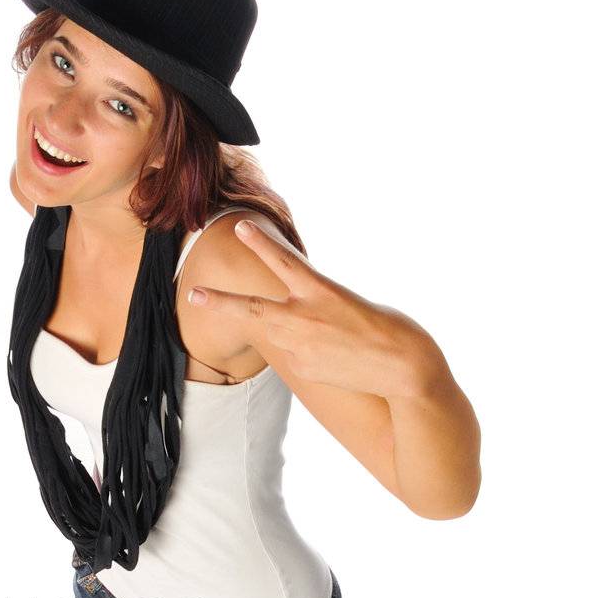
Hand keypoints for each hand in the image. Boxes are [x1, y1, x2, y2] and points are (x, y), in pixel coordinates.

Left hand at [187, 219, 441, 399]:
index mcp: (322, 290)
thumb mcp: (349, 306)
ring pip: (276, 333)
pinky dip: (308, 352)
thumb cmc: (389, 331)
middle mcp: (304, 317)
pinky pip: (295, 355)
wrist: (404, 370)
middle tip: (194, 294)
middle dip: (219, 302)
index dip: (260, 243)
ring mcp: (300, 346)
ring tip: (325, 332)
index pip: (283, 262)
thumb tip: (289, 326)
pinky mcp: (302, 369)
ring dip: (286, 329)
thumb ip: (314, 309)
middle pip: (250, 308)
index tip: (240, 227)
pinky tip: (337, 358)